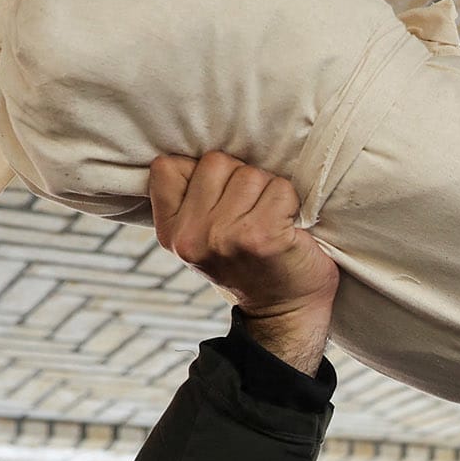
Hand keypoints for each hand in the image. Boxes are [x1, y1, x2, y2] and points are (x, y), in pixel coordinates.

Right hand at [147, 152, 337, 370]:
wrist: (282, 314)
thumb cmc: (249, 266)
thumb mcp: (201, 238)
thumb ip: (190, 199)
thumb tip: (193, 146)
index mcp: (170, 232)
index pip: (167, 167)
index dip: (200, 174)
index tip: (220, 202)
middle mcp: (191, 236)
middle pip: (216, 162)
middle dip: (240, 180)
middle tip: (251, 215)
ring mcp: (225, 236)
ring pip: (250, 173)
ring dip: (268, 191)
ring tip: (270, 222)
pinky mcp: (261, 236)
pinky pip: (280, 188)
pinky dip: (291, 203)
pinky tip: (288, 227)